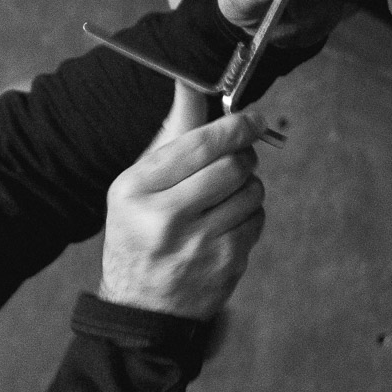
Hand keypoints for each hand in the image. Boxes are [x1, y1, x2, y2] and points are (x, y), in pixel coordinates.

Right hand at [99, 84, 267, 320]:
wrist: (140, 306)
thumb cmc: (138, 234)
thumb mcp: (137, 185)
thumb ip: (171, 136)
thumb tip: (190, 85)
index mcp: (135, 191)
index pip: (201, 144)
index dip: (236, 126)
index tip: (252, 120)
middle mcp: (164, 217)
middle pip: (233, 165)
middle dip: (243, 156)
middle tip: (237, 158)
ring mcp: (197, 243)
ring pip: (251, 191)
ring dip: (246, 187)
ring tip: (223, 198)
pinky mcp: (225, 262)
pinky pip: (257, 219)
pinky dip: (248, 215)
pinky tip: (225, 224)